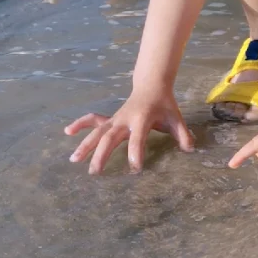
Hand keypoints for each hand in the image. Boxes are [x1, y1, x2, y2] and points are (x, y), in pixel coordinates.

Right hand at [65, 86, 193, 172]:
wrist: (152, 85)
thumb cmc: (164, 104)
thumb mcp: (176, 118)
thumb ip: (182, 134)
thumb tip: (190, 150)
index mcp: (143, 118)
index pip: (138, 137)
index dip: (136, 152)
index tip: (135, 168)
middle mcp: (125, 119)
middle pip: (110, 137)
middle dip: (102, 154)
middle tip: (95, 172)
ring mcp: (115, 118)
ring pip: (97, 131)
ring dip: (85, 145)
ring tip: (74, 160)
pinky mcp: (111, 119)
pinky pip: (92, 120)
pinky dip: (80, 124)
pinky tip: (67, 132)